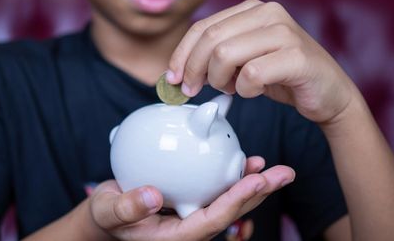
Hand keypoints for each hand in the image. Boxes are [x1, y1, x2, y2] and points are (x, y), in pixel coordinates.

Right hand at [90, 157, 293, 240]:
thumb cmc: (108, 217)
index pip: (213, 219)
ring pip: (229, 199)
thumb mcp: (108, 212)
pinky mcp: (192, 200)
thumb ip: (127, 208)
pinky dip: (230, 174)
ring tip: (271, 166)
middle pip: (232, 210)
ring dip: (252, 183)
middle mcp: (192, 227)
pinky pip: (216, 188)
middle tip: (284, 173)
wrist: (109, 216)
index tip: (257, 179)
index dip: (236, 200)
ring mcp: (194, 213)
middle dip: (260, 192)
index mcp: (178, 236)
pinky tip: (243, 160)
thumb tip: (153, 196)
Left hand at [168, 0, 355, 124]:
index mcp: (252, 9)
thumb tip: (178, 71)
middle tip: (192, 91)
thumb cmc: (281, 76)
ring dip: (219, 80)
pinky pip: (251, 74)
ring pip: (225, 54)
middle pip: (210, 38)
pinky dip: (244, 90)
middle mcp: (268, 13)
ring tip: (232, 88)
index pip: (202, 27)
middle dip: (193, 69)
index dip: (182, 53)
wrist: (328, 93)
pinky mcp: (297, 57)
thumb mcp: (243, 60)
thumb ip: (216, 55)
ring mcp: (284, 32)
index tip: (173, 77)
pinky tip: (254, 91)